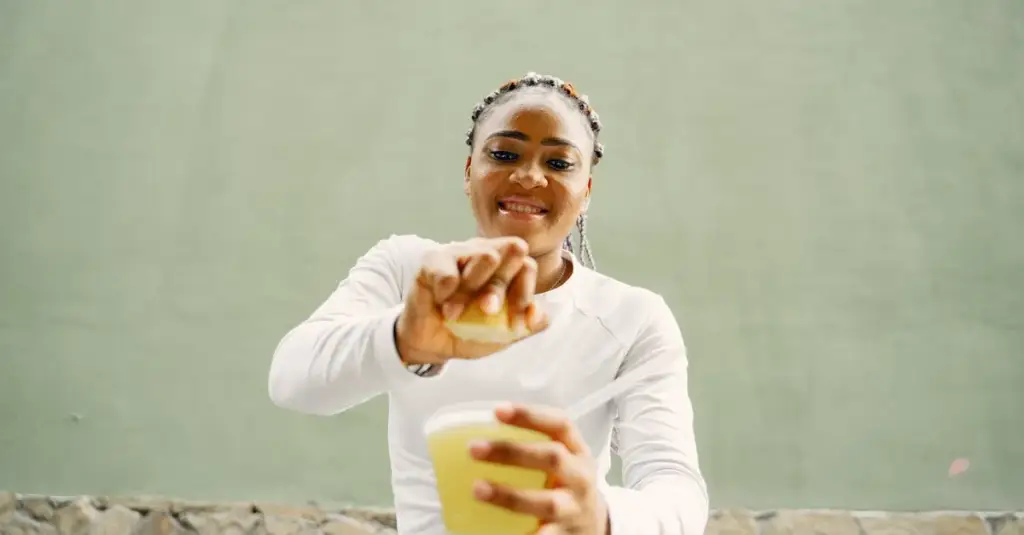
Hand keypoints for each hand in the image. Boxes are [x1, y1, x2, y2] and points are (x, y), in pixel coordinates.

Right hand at [396, 237, 549, 364]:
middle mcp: (486, 254)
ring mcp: (460, 253)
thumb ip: (527, 324)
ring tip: (456, 312)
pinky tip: (441, 304)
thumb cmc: (470, 332)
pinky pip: (449, 272)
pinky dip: (447, 294)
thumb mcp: (503, 334)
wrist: (432, 344)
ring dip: (474, 290)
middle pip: (511, 253)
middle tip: (485, 311)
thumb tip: (538, 314)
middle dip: (500, 291)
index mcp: (507, 270)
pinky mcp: (433, 260)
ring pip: (486, 256)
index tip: (512, 323)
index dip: (523, 294)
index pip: (527, 267)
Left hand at [469, 404, 609, 534]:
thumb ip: (533, 447)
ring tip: (477, 489)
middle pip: (552, 458)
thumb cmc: (566, 485)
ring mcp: (574, 509)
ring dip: (510, 495)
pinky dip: (523, 533)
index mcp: (578, 451)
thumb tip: (478, 435)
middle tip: (474, 449)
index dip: (530, 415)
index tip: (498, 411)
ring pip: (547, 502)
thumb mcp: (563, 461)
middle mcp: (580, 477)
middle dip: (512, 452)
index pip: (560, 424)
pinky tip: (492, 531)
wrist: (593, 527)